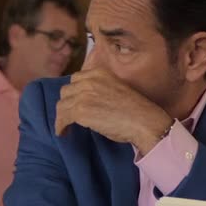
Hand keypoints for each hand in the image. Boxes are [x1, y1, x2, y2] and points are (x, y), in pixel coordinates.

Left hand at [56, 69, 175, 150]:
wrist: (144, 121)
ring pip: (62, 105)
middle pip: (66, 91)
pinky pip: (62, 118)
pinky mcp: (80, 111)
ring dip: (63, 116)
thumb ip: (101, 88)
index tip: (75, 102)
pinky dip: (60, 126)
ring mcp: (83, 96)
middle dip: (67, 103)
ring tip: (66, 126)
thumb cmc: (136, 110)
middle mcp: (89, 81)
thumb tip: (88, 100)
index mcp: (99, 73)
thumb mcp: (117, 88)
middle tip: (70, 115)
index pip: (76, 80)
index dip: (74, 93)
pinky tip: (63, 132)